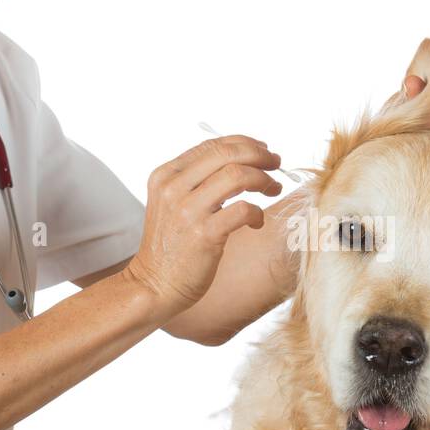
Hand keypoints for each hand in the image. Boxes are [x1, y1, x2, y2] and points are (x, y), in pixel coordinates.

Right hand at [125, 135, 282, 314]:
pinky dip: (258, 213)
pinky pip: (244, 210)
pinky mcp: (204, 235)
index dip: (244, 143)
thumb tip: (240, 161)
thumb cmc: (171, 247)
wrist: (153, 286)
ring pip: (238, 176)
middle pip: (227, 154)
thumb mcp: (172, 203)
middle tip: (276, 164)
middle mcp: (174, 188)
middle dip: (259, 155)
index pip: (211, 145)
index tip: (264, 150)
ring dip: (263, 180)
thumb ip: (196, 181)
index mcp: (166, 175)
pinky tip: (257, 221)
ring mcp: (187, 211)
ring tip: (273, 189)